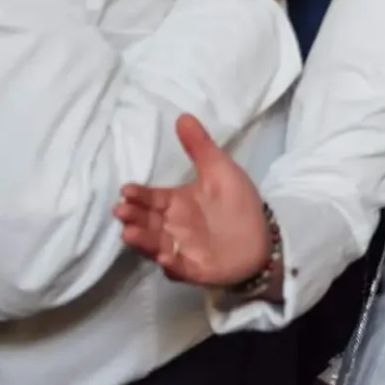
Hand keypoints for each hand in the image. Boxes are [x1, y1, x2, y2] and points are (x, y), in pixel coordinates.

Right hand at [114, 114, 271, 286]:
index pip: (151, 198)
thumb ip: (201, 147)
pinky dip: (170, 263)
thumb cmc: (237, 203)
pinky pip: (179, 267)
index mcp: (175, 203)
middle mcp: (172, 227)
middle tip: (121, 211)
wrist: (263, 237)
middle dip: (132, 217)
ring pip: (155, 244)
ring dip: (142, 240)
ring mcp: (180, 249)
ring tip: (129, 234)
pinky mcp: (194, 268)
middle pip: (146, 222)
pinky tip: (164, 257)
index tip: (126, 189)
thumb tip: (183, 116)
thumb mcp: (220, 171)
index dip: (138, 195)